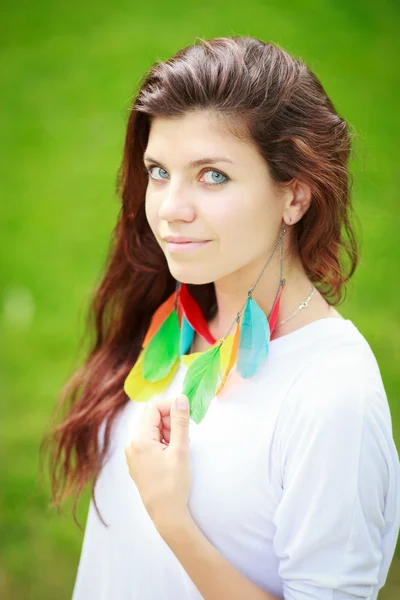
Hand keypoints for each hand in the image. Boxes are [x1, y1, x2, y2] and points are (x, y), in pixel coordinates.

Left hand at [124, 394, 191, 532]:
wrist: (166, 515)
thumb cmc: (174, 484)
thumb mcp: (180, 450)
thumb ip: (180, 422)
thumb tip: (181, 398)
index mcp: (139, 439)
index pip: (153, 408)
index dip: (171, 407)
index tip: (186, 416)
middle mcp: (131, 444)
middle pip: (151, 418)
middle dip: (170, 421)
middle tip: (184, 436)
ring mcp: (132, 454)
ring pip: (151, 430)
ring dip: (167, 432)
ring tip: (179, 448)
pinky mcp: (137, 462)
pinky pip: (149, 442)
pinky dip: (162, 442)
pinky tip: (172, 455)